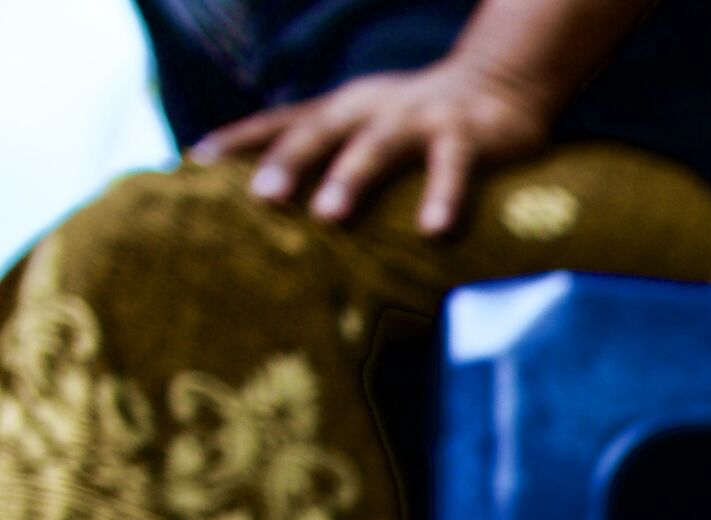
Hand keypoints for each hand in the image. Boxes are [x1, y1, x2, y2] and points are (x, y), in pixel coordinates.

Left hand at [192, 56, 555, 234]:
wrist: (502, 82)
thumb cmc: (427, 122)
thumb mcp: (372, 130)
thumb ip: (336, 159)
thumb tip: (283, 213)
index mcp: (342, 109)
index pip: (280, 121)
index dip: (239, 140)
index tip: (194, 163)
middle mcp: (370, 108)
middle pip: (318, 130)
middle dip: (287, 163)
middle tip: (259, 199)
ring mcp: (418, 119)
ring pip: (377, 146)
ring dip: (351, 179)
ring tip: (329, 216)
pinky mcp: (467, 135)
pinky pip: (452, 168)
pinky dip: (442, 198)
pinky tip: (433, 232)